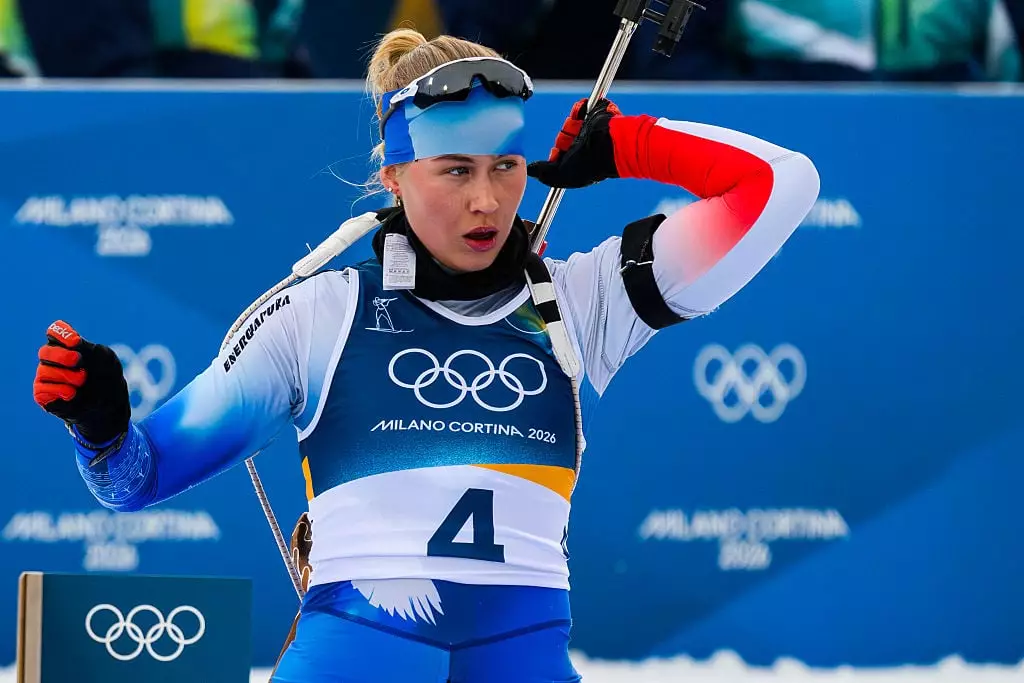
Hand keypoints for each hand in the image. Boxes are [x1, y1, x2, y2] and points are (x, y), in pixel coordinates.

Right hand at [33, 320, 130, 444]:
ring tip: (81, 381)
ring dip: (65, 375)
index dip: (61, 335)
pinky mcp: (44, 394)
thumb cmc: (108, 379)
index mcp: (68, 347)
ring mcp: (47, 377)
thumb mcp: (105, 359)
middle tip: (78, 360)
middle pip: (45, 351)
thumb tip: (72, 344)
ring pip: (44, 370)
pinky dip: (58, 389)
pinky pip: (41, 389)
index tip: (76, 341)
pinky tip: (71, 393)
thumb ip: (89, 348)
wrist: (109, 407)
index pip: (55, 333)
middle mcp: (54, 361)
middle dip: (62, 355)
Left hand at [527, 97, 622, 188]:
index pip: (559, 150)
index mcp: (578, 160)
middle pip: (563, 135)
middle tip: (570, 140)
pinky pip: (580, 107)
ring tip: (579, 128)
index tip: (559, 151)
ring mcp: (589, 130)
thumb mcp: (561, 174)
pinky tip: (581, 116)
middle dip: (563, 136)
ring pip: (570, 121)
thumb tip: (530, 171)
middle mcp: (584, 145)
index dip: (557, 150)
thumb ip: (544, 172)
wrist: (609, 144)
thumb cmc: (591, 163)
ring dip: (571, 124)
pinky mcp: (595, 114)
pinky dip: (579, 109)